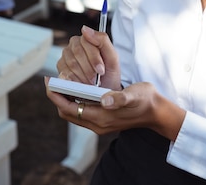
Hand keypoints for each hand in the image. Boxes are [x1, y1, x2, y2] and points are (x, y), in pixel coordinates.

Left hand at [45, 79, 185, 139]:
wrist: (156, 112)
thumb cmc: (145, 100)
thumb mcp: (134, 95)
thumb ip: (119, 98)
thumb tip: (105, 100)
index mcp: (101, 117)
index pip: (69, 109)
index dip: (56, 96)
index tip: (49, 82)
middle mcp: (97, 123)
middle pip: (67, 112)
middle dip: (57, 97)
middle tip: (52, 80)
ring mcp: (100, 124)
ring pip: (73, 113)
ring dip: (64, 99)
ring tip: (61, 82)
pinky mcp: (103, 120)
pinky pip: (81, 112)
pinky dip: (74, 101)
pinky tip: (76, 88)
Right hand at [57, 25, 121, 89]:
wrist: (104, 90)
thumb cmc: (108, 73)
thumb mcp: (112, 57)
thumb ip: (102, 40)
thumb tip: (84, 28)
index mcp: (86, 39)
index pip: (86, 42)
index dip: (94, 58)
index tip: (101, 71)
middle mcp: (74, 45)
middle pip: (77, 53)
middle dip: (89, 69)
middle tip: (96, 80)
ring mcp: (65, 56)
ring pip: (71, 64)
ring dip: (83, 76)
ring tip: (91, 83)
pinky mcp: (60, 68)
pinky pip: (65, 74)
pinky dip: (75, 81)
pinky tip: (82, 84)